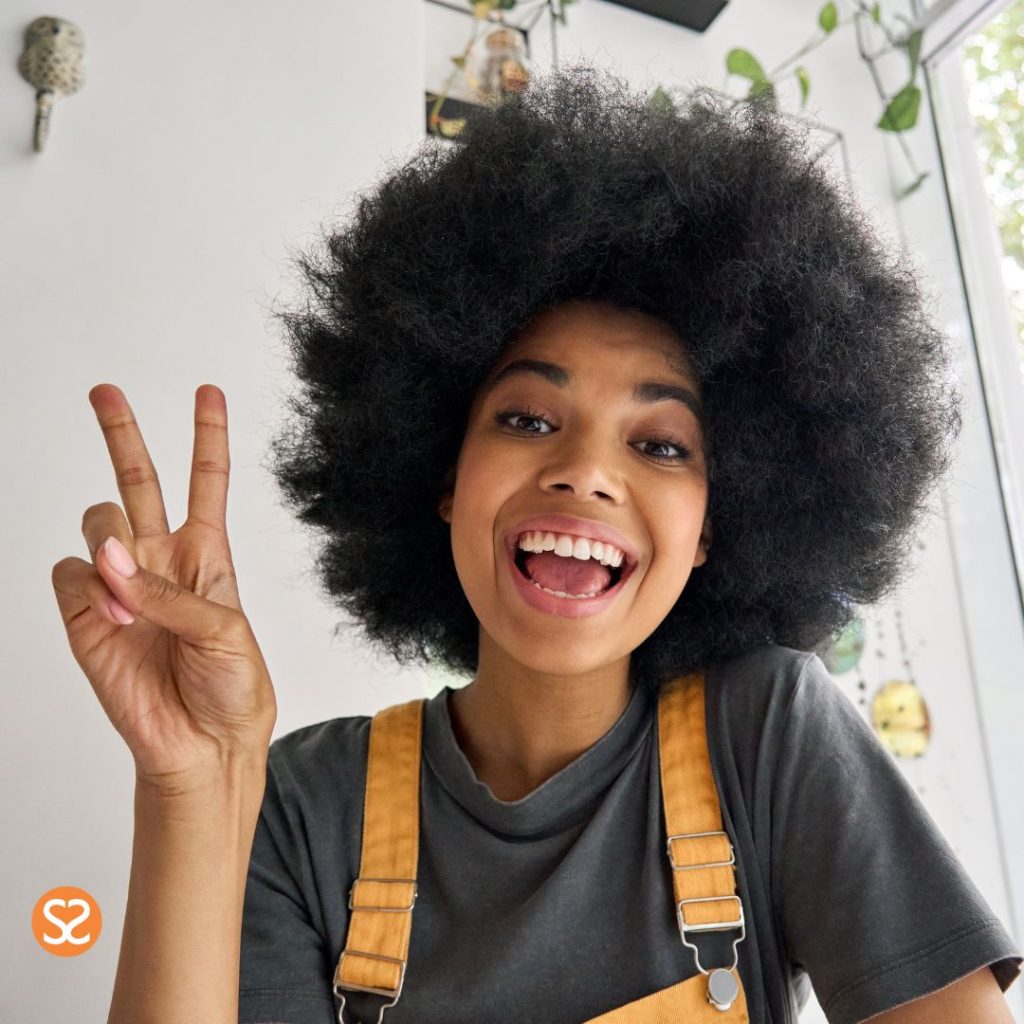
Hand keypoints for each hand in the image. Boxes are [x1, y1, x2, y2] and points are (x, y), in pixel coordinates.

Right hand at [51, 384, 276, 791]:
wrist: (203, 744)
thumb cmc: (232, 686)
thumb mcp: (226, 631)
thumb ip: (172, 593)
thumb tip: (112, 560)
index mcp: (207, 555)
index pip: (207, 483)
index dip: (207, 437)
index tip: (209, 392)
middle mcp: (160, 561)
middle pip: (138, 482)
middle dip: (122, 434)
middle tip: (105, 391)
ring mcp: (120, 585)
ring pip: (98, 523)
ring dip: (113, 547)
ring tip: (133, 599)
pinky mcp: (84, 616)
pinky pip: (69, 575)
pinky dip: (89, 588)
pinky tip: (112, 617)